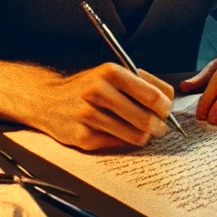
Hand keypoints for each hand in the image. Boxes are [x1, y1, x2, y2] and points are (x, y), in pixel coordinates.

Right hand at [36, 63, 174, 150]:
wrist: (47, 100)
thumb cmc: (86, 87)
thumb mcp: (110, 73)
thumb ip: (141, 82)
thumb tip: (169, 99)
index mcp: (110, 72)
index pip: (152, 95)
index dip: (165, 107)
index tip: (165, 111)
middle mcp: (98, 91)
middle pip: (147, 119)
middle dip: (160, 126)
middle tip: (160, 127)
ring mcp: (89, 115)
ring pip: (135, 135)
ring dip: (145, 137)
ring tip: (143, 132)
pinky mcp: (83, 137)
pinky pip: (118, 145)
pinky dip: (125, 141)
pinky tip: (121, 134)